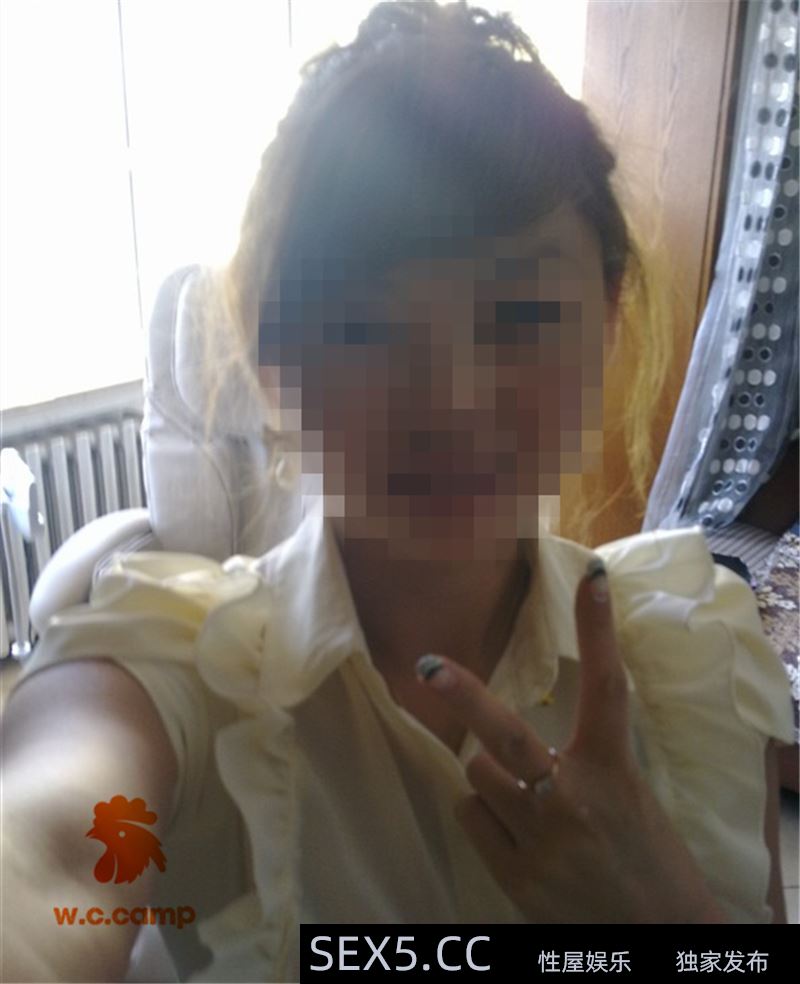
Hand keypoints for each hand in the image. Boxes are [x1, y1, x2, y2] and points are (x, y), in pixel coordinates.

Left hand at [414, 560, 728, 923]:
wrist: (659, 941)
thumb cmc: (650, 860)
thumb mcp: (630, 798)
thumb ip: (585, 763)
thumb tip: (515, 742)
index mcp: (613, 770)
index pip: (607, 687)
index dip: (597, 629)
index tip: (589, 577)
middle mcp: (572, 799)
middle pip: (506, 734)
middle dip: (464, 694)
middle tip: (428, 665)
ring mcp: (540, 840)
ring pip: (479, 775)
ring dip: (491, 778)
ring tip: (528, 803)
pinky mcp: (516, 876)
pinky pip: (472, 816)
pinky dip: (485, 815)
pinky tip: (517, 835)